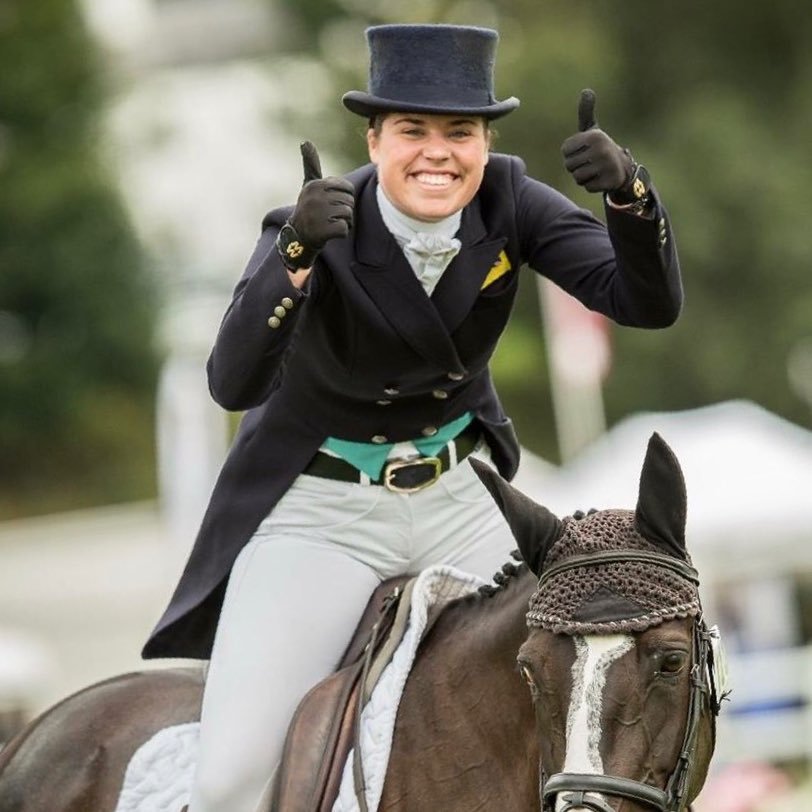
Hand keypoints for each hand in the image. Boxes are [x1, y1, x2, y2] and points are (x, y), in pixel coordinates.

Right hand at [277, 142, 354, 270]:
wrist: (297, 237)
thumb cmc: (308, 209)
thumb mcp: (308, 186)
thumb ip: (311, 165)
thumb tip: (305, 141)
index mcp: (315, 184)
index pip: (348, 188)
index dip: (344, 198)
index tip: (331, 203)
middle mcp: (315, 197)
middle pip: (349, 201)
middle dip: (344, 211)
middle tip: (329, 216)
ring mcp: (318, 214)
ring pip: (348, 214)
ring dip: (343, 222)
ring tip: (329, 223)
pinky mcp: (322, 231)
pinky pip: (345, 229)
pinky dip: (341, 233)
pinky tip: (329, 233)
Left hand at [561, 89, 633, 193]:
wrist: (623, 167)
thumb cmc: (599, 147)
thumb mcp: (592, 129)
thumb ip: (586, 112)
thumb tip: (586, 91)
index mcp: (594, 135)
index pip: (565, 151)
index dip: (571, 153)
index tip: (584, 150)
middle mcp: (601, 149)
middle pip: (569, 165)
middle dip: (576, 167)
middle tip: (590, 162)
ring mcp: (607, 165)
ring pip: (577, 177)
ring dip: (583, 177)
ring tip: (594, 170)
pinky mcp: (609, 181)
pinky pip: (588, 187)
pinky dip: (592, 185)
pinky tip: (601, 178)